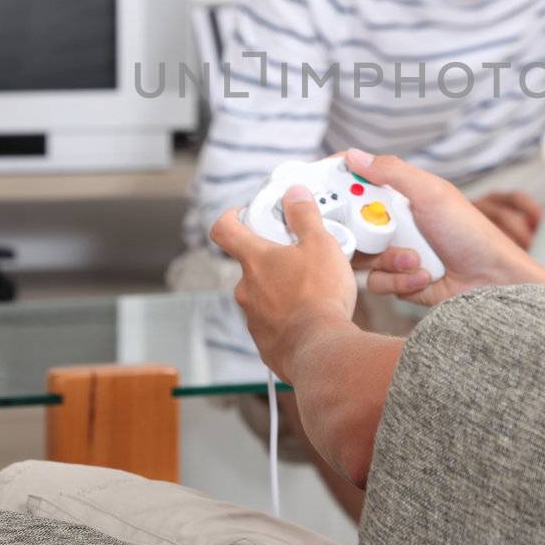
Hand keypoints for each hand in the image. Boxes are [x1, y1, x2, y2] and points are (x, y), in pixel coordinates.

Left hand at [210, 185, 357, 381]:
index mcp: (255, 259)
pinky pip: (272, 322)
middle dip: (273, 259)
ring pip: (262, 294)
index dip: (231, 218)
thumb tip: (294, 195)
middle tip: (300, 257)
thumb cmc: (319, 298)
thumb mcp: (320, 244)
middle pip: (250, 264)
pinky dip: (287, 317)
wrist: (320, 350)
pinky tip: (310, 316)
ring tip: (312, 291)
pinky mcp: (265, 341)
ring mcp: (253, 317)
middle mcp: (246, 288)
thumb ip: (305, 216)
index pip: (224, 229)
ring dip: (281, 289)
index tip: (245, 215)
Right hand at [343, 148, 544, 306]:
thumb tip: (354, 156)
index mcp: (400, 197)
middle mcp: (394, 223)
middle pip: (350, 224)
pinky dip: (400, 280)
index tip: (314, 187)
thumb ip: (392, 172)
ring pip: (362, 258)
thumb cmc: (469, 233)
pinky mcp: (400, 281)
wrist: (492, 282)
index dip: (335, 184)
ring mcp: (395, 253)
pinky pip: (378, 282)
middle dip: (363, 233)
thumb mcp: (431, 194)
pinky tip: (425, 276)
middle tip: (377, 235)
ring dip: (389, 260)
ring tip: (417, 259)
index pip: (357, 184)